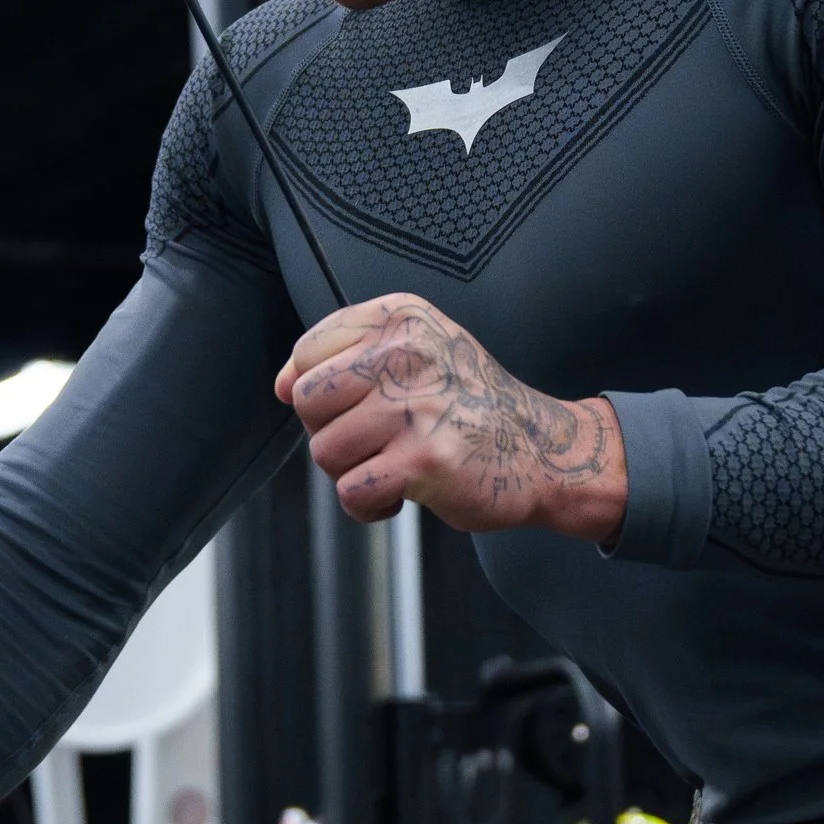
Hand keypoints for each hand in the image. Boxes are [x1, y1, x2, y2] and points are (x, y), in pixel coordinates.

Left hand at [276, 293, 626, 540]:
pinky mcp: (424, 459)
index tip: (358, 406)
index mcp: (401, 317)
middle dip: (331, 432)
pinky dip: (371, 506)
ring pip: (324, 452)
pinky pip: (351, 493)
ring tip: (397, 464)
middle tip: (378, 441)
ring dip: (354, 473)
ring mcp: (415, 405)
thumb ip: (347, 355)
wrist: (543, 450)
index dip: (320, 392)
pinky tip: (403, 494)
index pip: (308, 352)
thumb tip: (280, 385)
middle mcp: (407, 351)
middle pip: (306, 401)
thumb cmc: (470, 404)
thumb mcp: (418, 350)